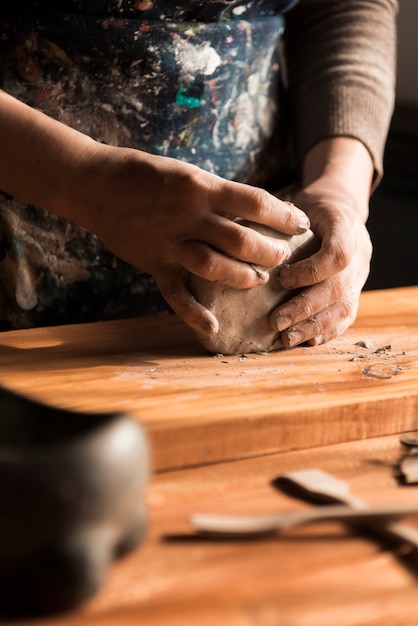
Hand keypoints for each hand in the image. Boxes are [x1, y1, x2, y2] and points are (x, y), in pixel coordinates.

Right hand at [0, 91, 309, 335]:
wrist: (95, 185)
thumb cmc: (146, 174)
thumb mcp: (187, 174)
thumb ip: (216, 195)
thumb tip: (252, 212)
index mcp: (200, 187)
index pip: (255, 202)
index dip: (283, 216)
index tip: (301, 223)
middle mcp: (187, 216)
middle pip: (240, 239)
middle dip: (269, 252)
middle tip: (284, 258)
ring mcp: (169, 243)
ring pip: (214, 266)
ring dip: (242, 277)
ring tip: (260, 280)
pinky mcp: (153, 264)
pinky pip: (175, 293)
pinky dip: (193, 313)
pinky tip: (212, 326)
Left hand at [269, 138, 373, 346]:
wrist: (340, 206)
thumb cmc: (309, 207)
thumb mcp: (296, 204)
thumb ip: (278, 222)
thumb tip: (241, 241)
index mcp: (347, 227)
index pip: (337, 255)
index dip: (310, 271)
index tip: (281, 279)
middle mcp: (361, 253)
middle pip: (339, 288)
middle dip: (305, 308)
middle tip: (276, 322)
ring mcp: (362, 274)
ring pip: (345, 308)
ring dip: (314, 326)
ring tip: (287, 338)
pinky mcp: (357, 291)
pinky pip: (347, 317)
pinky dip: (326, 331)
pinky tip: (306, 341)